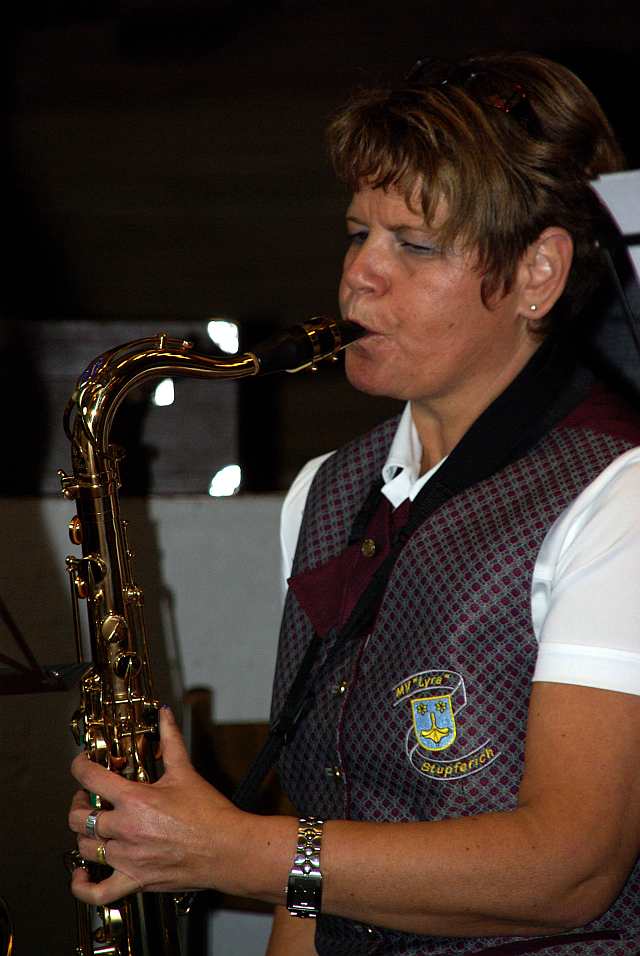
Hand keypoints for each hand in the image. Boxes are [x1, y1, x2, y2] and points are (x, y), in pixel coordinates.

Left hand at [68, 706, 248, 905]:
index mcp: (135, 799)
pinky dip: (83, 886)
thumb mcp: (185, 772)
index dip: (80, 766)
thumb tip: (165, 715)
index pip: (91, 778)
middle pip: (79, 817)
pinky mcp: (135, 880)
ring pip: (84, 848)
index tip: (82, 764)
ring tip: (94, 827)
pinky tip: (82, 875)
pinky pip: (98, 892)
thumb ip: (170, 740)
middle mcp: (126, 829)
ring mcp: (128, 857)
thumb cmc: (209, 813)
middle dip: (79, 803)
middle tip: (89, 798)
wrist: (227, 848)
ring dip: (84, 835)